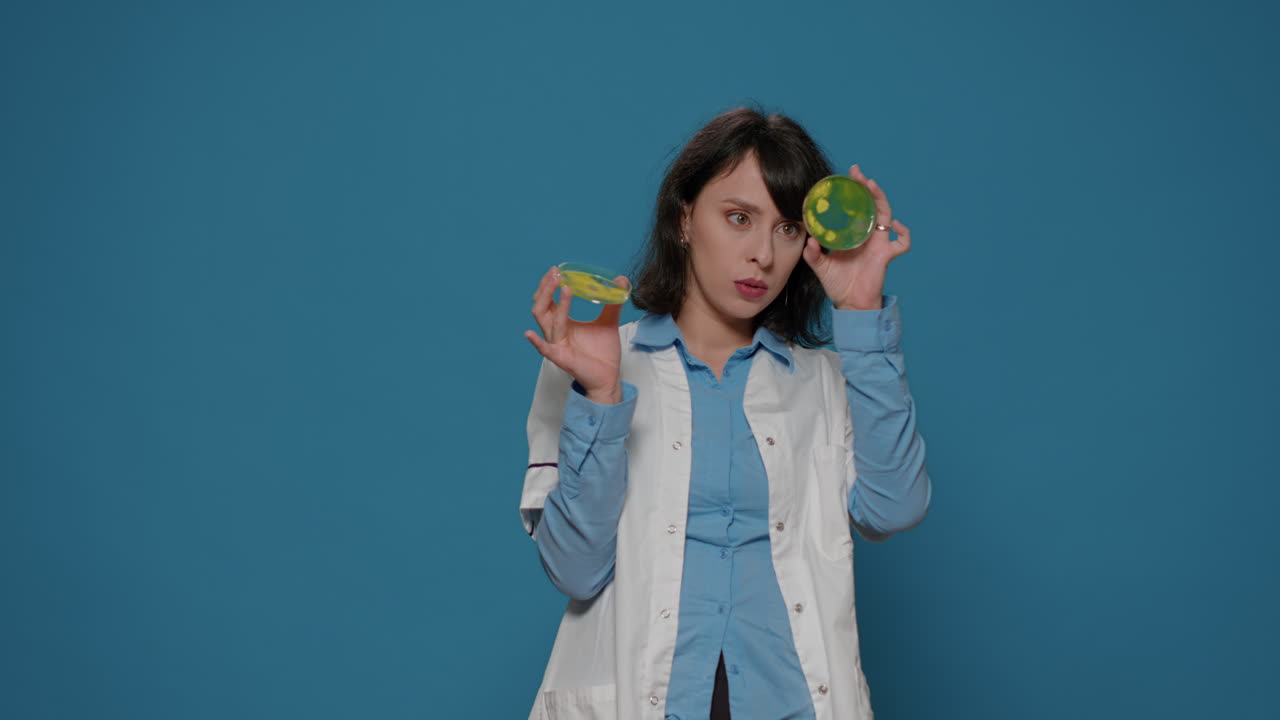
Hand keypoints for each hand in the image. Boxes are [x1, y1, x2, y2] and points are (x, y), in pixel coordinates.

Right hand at [524, 266, 628, 403]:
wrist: (609, 376)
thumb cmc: (603, 352)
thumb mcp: (609, 322)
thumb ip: (613, 302)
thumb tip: (621, 281)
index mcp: (562, 322)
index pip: (548, 300)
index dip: (549, 285)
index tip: (556, 269)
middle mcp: (555, 332)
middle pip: (541, 306)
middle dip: (547, 289)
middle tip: (556, 274)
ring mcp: (556, 345)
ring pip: (547, 322)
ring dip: (554, 304)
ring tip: (565, 288)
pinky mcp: (560, 358)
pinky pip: (545, 349)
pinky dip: (536, 342)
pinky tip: (529, 334)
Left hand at [802, 164, 911, 310]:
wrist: (850, 304)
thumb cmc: (837, 284)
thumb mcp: (820, 267)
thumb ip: (813, 254)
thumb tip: (810, 240)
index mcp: (852, 234)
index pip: (854, 207)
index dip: (851, 192)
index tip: (844, 177)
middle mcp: (866, 235)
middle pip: (871, 205)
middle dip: (866, 187)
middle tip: (857, 173)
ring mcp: (878, 244)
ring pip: (886, 215)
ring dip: (880, 199)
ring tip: (871, 185)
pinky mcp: (886, 256)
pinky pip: (902, 243)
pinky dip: (904, 233)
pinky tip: (896, 225)